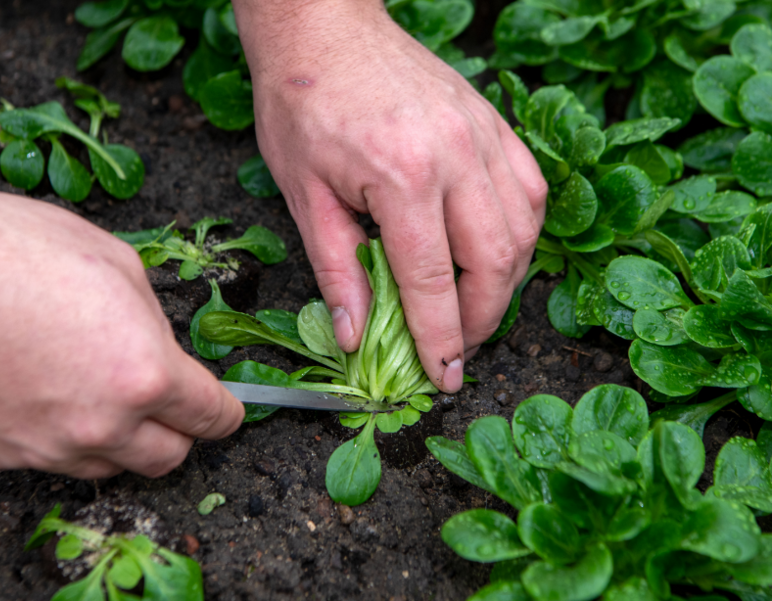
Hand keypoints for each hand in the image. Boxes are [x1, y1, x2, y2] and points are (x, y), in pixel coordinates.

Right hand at [0, 187, 243, 477]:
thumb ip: (154, 319)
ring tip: (111, 397)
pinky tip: (60, 398)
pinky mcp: (4, 452)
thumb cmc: (16, 251)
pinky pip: (59, 460)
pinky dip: (73, 439)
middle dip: (181, 431)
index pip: (211, 417)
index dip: (227, 412)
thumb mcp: (118, 264)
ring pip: (113, 466)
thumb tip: (162, 344)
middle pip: (169, 457)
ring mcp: (48, 445)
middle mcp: (102, 424)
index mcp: (144, 374)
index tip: (226, 408)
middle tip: (172, 403)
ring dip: (127, 440)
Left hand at [235, 0, 546, 391]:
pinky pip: (529, 191)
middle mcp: (455, 156)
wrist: (325, 30)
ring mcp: (482, 135)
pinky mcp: (493, 123)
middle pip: (494, 263)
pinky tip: (497, 254)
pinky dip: (520, 235)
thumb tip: (356, 337)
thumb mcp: (305, 196)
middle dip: (482, 320)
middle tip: (458, 348)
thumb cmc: (303, 105)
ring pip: (524, 231)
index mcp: (401, 177)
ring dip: (506, 283)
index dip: (440, 339)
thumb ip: (337, 272)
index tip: (444, 376)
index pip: (433, 282)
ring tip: (475, 309)